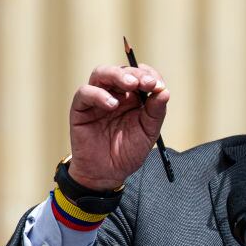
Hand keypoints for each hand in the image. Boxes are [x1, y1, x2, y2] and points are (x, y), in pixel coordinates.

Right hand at [68, 65, 169, 190]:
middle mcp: (114, 94)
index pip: (140, 76)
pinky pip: (85, 93)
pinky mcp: (80, 108)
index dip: (149, 76)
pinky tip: (111, 104)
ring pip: (101, 74)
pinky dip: (98, 94)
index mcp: (132, 98)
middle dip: (136, 74)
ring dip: (117, 75)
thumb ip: (155, 112)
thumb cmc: (127, 152)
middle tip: (146, 83)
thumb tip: (164, 91)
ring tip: (130, 85)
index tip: (158, 85)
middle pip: (122, 72)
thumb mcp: (148, 133)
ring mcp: (96, 99)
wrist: (107, 174)